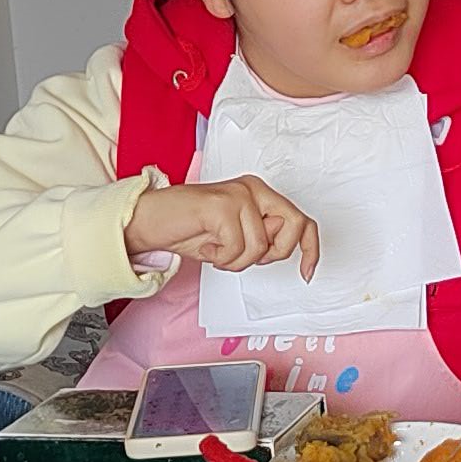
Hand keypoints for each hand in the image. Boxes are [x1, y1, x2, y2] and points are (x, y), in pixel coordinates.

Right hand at [129, 172, 319, 277]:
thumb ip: (261, 237)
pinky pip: (236, 248)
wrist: (150, 221)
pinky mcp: (221, 205)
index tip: (307, 273)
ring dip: (235, 261)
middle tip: (240, 255)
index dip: (310, 248)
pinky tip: (205, 246)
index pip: (302, 221)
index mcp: (260, 194)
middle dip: (271, 253)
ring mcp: (238, 194)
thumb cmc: (190, 229)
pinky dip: (220, 258)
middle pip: (292, 228)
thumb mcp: (235, 238)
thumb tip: (278, 247)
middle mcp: (253, 189)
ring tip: (215, 250)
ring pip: (260, 246)